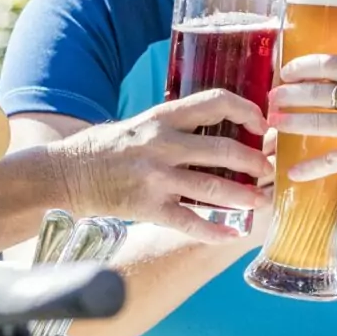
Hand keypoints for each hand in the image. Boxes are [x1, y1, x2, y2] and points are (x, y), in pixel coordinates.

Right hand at [32, 88, 270, 240]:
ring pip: (212, 187)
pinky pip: (189, 221)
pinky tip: (232, 233)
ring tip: (261, 200)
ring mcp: (155, 177)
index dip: (245, 109)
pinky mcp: (148, 207)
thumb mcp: (143, 124)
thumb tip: (221, 126)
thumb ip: (177, 126)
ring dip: (244, 196)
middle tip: (268, 170)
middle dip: (254, 161)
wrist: (68, 174)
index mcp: (162, 117)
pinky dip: (214, 230)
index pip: (214, 102)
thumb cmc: (108, 148)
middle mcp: (161, 144)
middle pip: (222, 148)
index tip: (260, 122)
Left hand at [266, 58, 336, 189]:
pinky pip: (329, 160)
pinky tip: (291, 171)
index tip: (287, 70)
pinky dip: (309, 167)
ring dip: (290, 123)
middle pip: (316, 92)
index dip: (304, 65)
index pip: (330, 63)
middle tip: (272, 97)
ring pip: (316, 122)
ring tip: (272, 123)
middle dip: (288, 94)